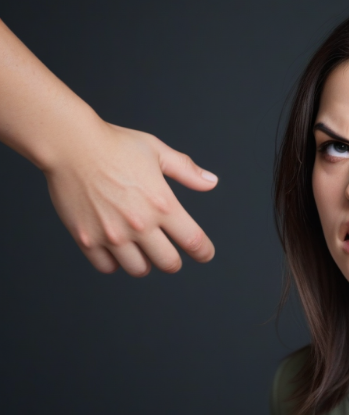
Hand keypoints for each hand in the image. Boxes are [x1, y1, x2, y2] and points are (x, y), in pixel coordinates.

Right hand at [44, 120, 217, 275]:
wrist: (71, 145)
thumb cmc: (115, 145)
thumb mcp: (158, 152)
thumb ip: (187, 171)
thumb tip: (212, 183)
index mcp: (163, 204)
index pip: (193, 241)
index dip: (204, 252)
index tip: (205, 254)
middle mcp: (140, 224)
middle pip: (168, 263)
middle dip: (173, 261)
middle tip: (170, 256)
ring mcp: (112, 235)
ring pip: (138, 269)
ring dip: (145, 263)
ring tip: (143, 253)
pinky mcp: (87, 239)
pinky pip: (107, 267)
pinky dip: (115, 263)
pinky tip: (117, 250)